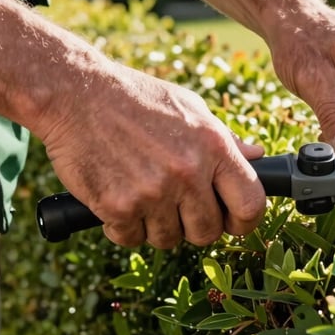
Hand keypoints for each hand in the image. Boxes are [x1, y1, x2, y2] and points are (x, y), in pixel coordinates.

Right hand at [38, 58, 265, 248]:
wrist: (77, 94)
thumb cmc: (135, 98)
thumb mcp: (188, 107)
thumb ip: (223, 138)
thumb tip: (256, 155)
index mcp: (212, 146)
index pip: (250, 203)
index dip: (245, 221)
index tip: (232, 221)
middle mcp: (188, 172)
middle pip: (207, 231)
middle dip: (193, 224)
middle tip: (174, 204)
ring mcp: (153, 192)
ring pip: (168, 239)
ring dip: (155, 225)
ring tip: (141, 191)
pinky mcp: (118, 207)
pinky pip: (131, 239)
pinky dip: (123, 226)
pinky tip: (117, 196)